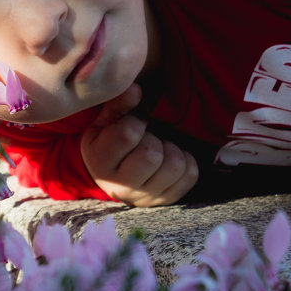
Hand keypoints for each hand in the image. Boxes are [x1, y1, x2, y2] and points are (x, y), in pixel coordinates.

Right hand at [80, 84, 198, 206]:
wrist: (112, 176)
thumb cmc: (108, 142)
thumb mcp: (105, 122)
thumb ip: (119, 105)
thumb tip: (136, 90)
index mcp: (100, 162)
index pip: (128, 134)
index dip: (136, 120)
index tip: (134, 122)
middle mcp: (120, 186)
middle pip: (152, 154)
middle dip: (153, 139)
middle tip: (146, 138)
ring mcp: (145, 196)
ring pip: (175, 165)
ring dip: (171, 149)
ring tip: (159, 147)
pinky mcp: (166, 199)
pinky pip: (190, 174)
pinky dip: (186, 160)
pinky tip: (170, 157)